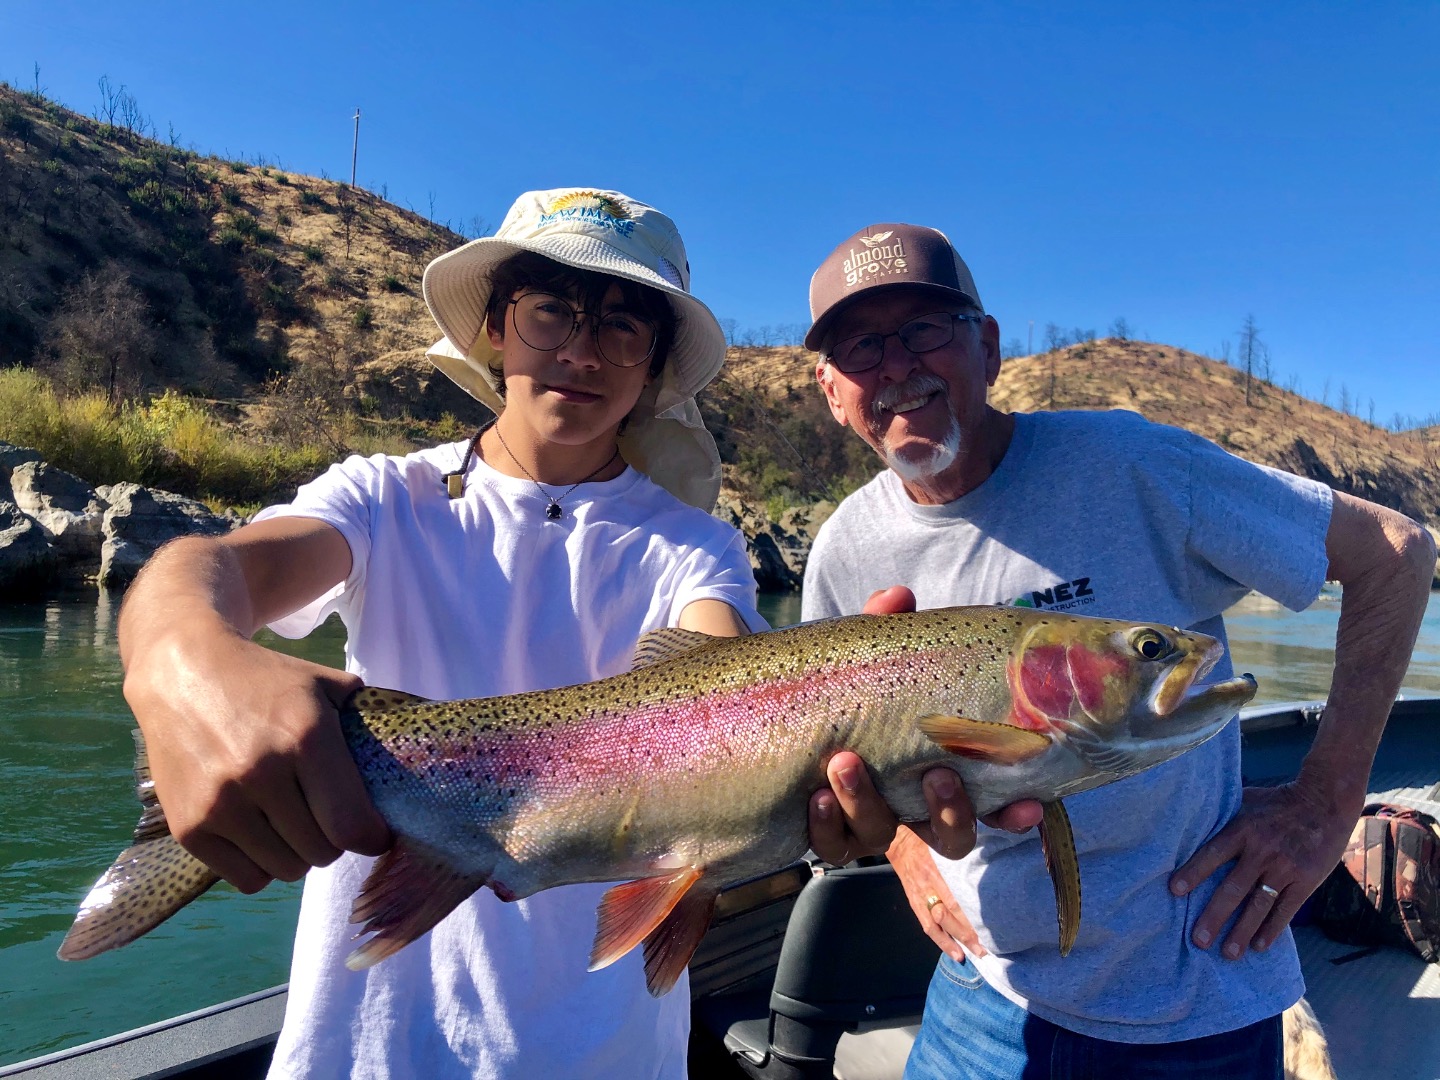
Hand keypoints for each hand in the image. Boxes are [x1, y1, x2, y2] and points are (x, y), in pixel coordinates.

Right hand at [124, 631, 390, 892]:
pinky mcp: (189, 827)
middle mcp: (261, 773)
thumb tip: (417, 758)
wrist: (182, 672)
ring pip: (286, 870)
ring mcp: (220, 803)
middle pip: (322, 852)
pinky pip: (246, 878)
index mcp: (306, 738)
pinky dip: (261, 865)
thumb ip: (367, 723)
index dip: (372, 838)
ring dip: (297, 854)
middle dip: (333, 840)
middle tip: (326, 817)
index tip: (374, 834)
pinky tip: (260, 832)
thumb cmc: (266, 682)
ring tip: (292, 822)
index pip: (352, 826)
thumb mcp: (325, 685)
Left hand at [805, 585, 1042, 865]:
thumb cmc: (856, 688)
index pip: (994, 804)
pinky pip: (832, 845)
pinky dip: (826, 824)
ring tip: (846, 763)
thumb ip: (890, 631)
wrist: (789, 711)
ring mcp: (872, 824)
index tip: (1029, 804)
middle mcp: (914, 808)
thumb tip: (898, 597)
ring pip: (883, 836)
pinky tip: (816, 796)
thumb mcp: (875, 657)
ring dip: (868, 804)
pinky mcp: (830, 833)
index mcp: (943, 772)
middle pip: (950, 837)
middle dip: (949, 811)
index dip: (1014, 813)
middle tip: (936, 773)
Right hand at [888, 824, 985, 959]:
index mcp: (939, 868)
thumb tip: (988, 872)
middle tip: (985, 948)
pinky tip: (954, 952)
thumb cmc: (927, 840)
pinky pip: (927, 926)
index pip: (957, 897)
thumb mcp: (945, 844)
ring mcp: (920, 896)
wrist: (899, 841)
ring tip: (972, 954)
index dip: (972, 915)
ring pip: (939, 924)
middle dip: (968, 932)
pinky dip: (941, 941)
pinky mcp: (914, 902)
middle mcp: (930, 884)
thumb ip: (963, 858)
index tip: (989, 927)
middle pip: (951, 913)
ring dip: (956, 941)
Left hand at [1170, 781, 1355, 957]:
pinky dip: (1272, 929)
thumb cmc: (1278, 802)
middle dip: (1214, 916)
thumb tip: (1190, 821)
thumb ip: (1223, 815)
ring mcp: (1285, 867)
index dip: (1193, 872)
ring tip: (1227, 953)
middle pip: (1233, 888)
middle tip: (1198, 940)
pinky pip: (1286, 910)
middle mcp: (1262, 850)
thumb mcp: (1246, 801)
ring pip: (1259, 905)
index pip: (1212, 854)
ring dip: (1242, 931)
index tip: (1174, 892)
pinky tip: (1258, 946)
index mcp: (1242, 829)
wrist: (1325, 801)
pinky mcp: (1306, 881)